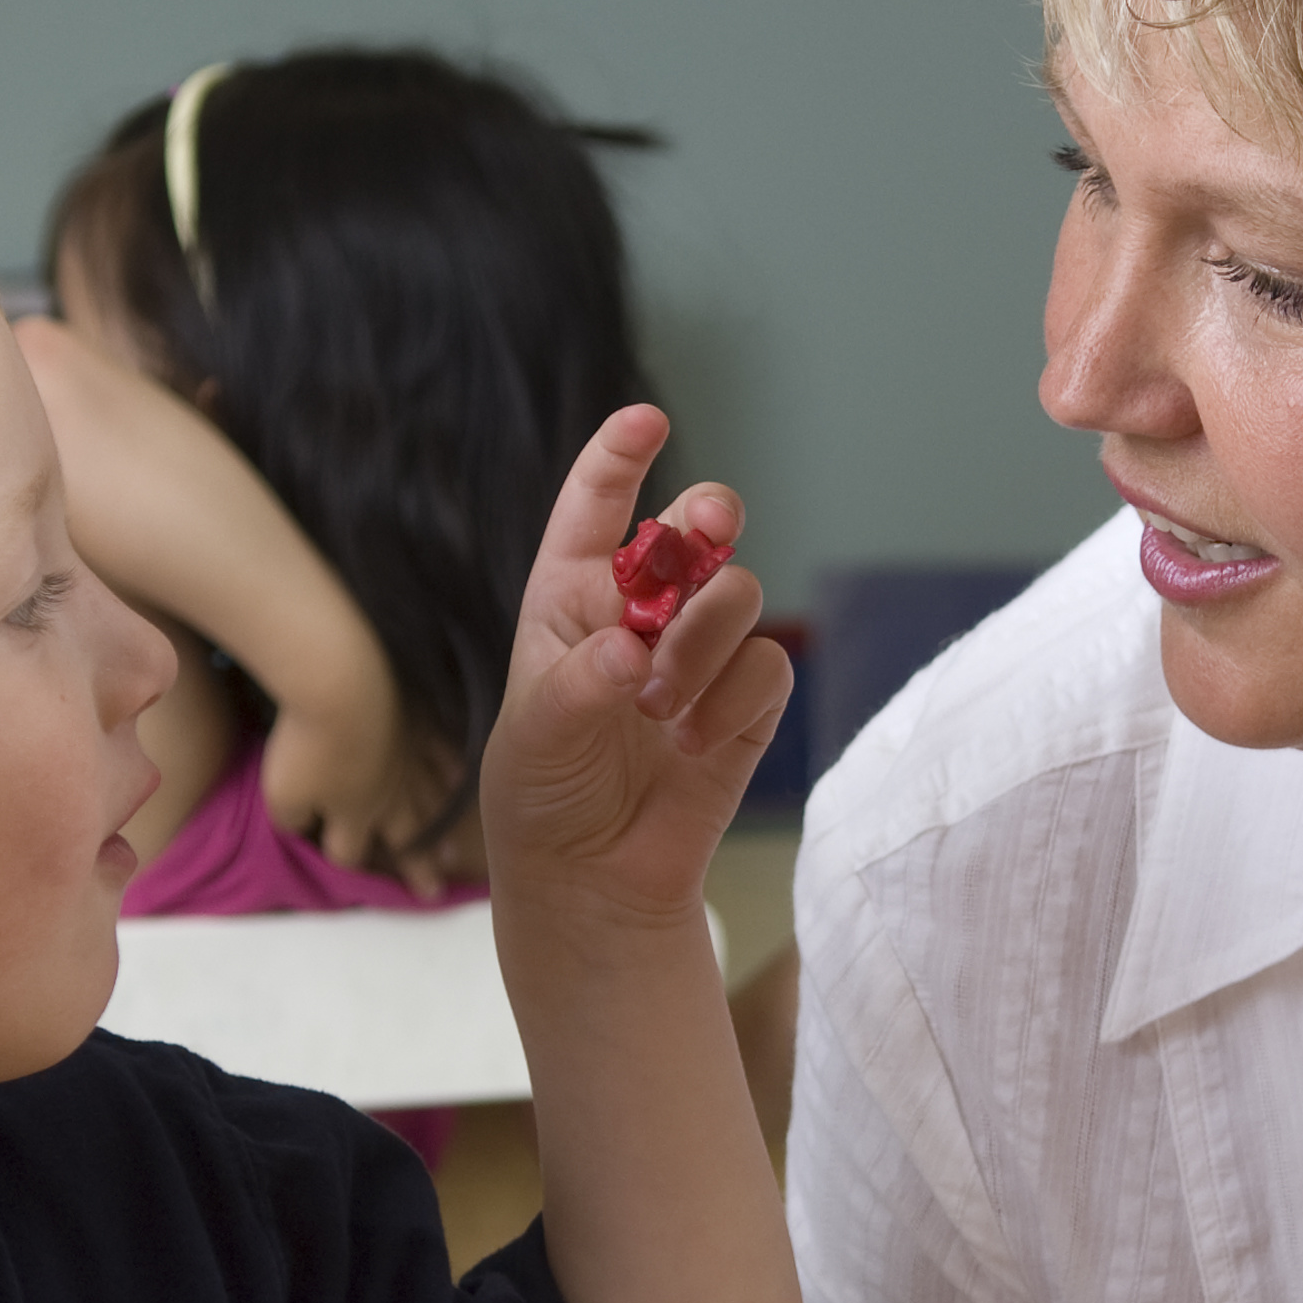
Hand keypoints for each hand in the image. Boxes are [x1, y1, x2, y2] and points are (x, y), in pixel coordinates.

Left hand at [264, 688, 458, 887]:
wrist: (343, 686)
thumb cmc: (308, 745)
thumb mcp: (281, 793)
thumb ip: (291, 818)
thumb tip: (302, 825)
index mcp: (352, 814)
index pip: (347, 852)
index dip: (342, 859)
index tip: (336, 859)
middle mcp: (389, 798)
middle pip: (404, 840)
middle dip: (414, 868)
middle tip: (431, 892)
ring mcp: (410, 762)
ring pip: (430, 804)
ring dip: (439, 829)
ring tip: (450, 852)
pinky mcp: (421, 725)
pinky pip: (443, 753)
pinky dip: (453, 770)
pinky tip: (460, 782)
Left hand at [479, 404, 790, 925]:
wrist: (596, 881)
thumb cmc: (544, 794)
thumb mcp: (535, 736)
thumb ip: (579, 685)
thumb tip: (631, 650)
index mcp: (573, 596)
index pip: (597, 508)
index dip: (620, 456)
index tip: (648, 421)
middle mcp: (643, 611)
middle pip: (695, 531)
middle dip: (707, 519)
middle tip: (709, 527)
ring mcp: (701, 654)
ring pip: (737, 595)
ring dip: (703, 642)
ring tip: (660, 709)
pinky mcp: (747, 703)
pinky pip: (768, 666)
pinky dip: (734, 702)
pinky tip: (694, 745)